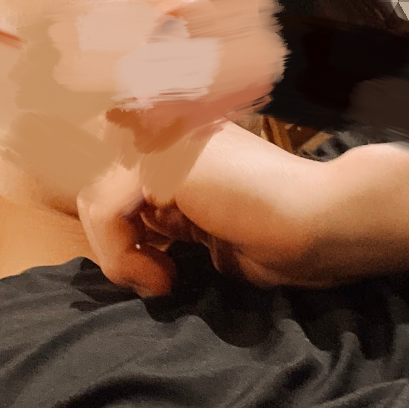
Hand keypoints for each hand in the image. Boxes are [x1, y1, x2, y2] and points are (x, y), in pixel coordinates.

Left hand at [76, 119, 330, 297]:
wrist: (324, 226)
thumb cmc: (283, 238)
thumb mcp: (205, 231)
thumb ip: (163, 219)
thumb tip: (119, 234)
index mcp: (177, 139)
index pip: (98, 159)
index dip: (105, 216)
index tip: (143, 269)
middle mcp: (164, 126)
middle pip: (83, 173)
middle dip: (106, 235)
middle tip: (151, 277)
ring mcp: (161, 135)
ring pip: (90, 194)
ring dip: (116, 253)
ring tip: (160, 281)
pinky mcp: (159, 156)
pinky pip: (103, 208)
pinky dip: (121, 255)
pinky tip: (164, 277)